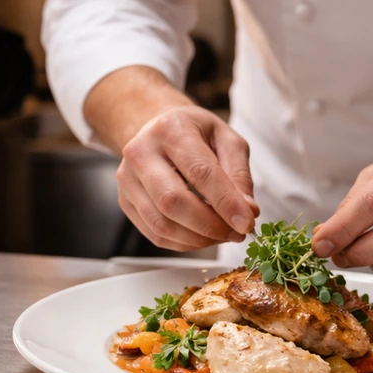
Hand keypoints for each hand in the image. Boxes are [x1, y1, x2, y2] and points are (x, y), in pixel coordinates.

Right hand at [116, 107, 259, 250]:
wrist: (158, 129)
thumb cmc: (195, 133)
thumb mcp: (226, 139)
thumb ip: (239, 174)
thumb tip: (247, 211)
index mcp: (170, 130)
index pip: (199, 172)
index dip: (225, 202)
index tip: (246, 223)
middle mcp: (141, 152)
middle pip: (173, 201)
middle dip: (210, 225)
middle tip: (236, 233)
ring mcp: (127, 179)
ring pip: (162, 224)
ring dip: (198, 239)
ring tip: (222, 235)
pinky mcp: (125, 201)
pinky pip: (155, 234)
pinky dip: (184, 243)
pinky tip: (201, 236)